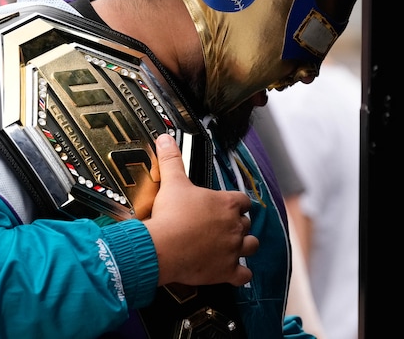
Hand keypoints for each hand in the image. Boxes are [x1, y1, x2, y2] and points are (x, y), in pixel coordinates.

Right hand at [142, 133, 258, 287]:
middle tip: (222, 225)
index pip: (242, 200)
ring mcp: (233, 250)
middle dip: (237, 224)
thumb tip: (165, 138)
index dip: (235, 202)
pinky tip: (234, 272)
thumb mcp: (172, 182)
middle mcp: (235, 226)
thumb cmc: (170, 215)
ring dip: (244, 246)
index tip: (227, 205)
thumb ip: (171, 159)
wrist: (163, 247)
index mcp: (226, 203)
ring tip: (232, 246)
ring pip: (251, 246)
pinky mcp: (226, 271)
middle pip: (247, 223)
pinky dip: (241, 274)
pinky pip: (244, 276)